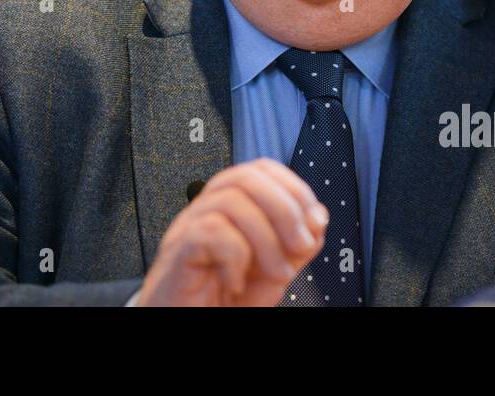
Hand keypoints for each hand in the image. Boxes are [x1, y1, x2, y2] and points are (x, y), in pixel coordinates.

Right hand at [135, 157, 327, 305]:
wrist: (186, 324)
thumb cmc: (223, 301)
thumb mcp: (272, 270)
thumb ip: (295, 244)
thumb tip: (317, 217)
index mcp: (230, 207)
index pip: (261, 169)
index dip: (294, 188)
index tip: (314, 222)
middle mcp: (206, 209)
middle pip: (246, 177)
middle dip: (285, 209)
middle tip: (301, 246)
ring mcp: (188, 227)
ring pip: (231, 202)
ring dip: (267, 241)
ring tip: (275, 273)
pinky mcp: (178, 251)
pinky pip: (210, 232)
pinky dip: (235, 258)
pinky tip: (235, 282)